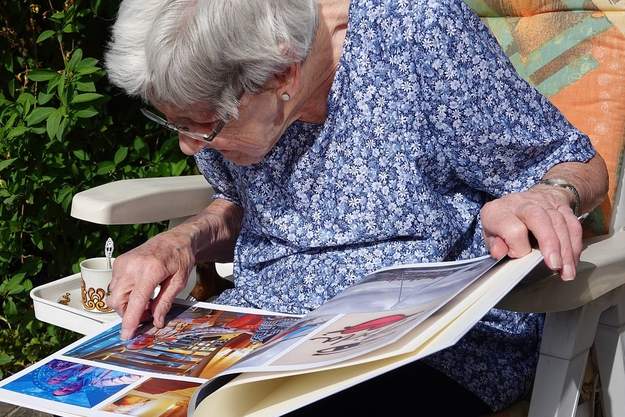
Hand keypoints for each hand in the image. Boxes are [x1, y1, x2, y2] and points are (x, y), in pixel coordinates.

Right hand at [107, 224, 198, 338]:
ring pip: (114, 294)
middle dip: (128, 313)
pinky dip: (124, 292)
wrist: (174, 239)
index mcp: (150, 271)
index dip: (130, 321)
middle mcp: (132, 266)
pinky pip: (115, 284)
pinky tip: (139, 290)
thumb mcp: (179, 282)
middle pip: (118, 301)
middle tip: (146, 313)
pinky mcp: (119, 262)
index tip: (127, 335)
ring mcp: (123, 263)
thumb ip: (165, 302)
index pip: (135, 302)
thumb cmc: (179, 257)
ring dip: (126, 303)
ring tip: (146, 300)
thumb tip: (156, 321)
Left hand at [480, 185, 581, 280]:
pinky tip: (573, 261)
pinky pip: (573, 225)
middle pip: (538, 218)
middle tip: (554, 265)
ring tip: (566, 271)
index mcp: (500, 211)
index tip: (519, 257)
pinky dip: (575, 245)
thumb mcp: (490, 233)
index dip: (518, 247)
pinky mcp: (561, 207)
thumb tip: (500, 254)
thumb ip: (495, 245)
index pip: (513, 228)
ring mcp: (543, 203)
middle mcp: (522, 204)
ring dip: (566, 249)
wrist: (523, 201)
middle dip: (549, 243)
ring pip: (559, 222)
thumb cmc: (504, 222)